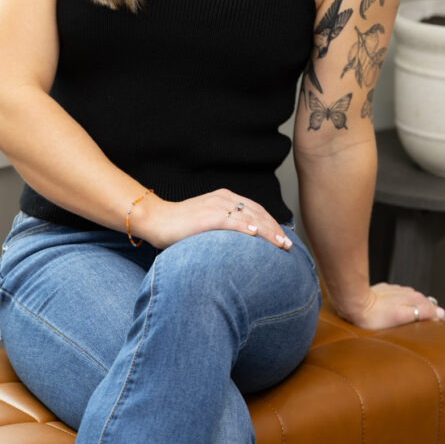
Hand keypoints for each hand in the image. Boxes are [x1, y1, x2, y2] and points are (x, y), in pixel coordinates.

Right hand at [132, 189, 292, 251]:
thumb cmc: (180, 226)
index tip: (283, 237)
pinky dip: (246, 228)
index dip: (272, 223)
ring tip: (281, 244)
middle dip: (275, 229)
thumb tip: (242, 244)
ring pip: (250, 218)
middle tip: (288, 245)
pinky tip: (256, 236)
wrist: (156, 220)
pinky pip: (231, 222)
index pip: (256, 210)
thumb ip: (224, 227)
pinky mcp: (208, 216)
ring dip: (268, 232)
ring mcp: (216, 206)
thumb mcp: (207, 223)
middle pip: (257, 213)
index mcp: (226, 198)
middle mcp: (224, 199)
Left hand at [338, 282, 444, 329]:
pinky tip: (396, 308)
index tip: (437, 323)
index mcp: (412, 298)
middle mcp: (405, 292)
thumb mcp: (401, 316)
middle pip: (421, 301)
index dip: (435, 315)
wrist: (353, 304)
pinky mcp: (384, 289)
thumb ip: (421, 313)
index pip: (431, 307)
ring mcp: (394, 290)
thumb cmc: (375, 315)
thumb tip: (441, 312)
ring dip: (414, 305)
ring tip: (412, 316)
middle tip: (426, 323)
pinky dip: (401, 302)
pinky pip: (398, 295)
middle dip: (426, 310)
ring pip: (410, 297)